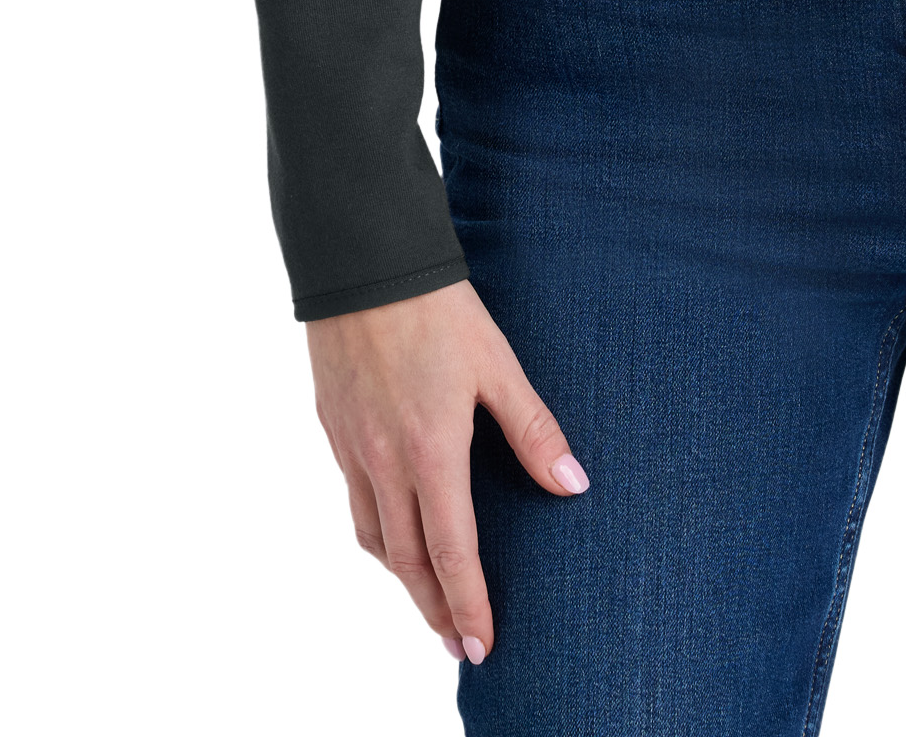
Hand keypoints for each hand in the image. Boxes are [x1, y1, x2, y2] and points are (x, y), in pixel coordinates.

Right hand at [307, 278, 587, 664]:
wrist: (363, 260)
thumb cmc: (437, 307)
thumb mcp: (496, 363)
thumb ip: (533, 428)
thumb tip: (572, 484)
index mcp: (430, 449)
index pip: (450, 550)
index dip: (467, 604)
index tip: (481, 645)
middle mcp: (384, 460)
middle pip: (407, 561)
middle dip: (434, 609)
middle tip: (457, 645)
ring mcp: (352, 447)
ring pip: (374, 537)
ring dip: (403, 579)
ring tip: (429, 600)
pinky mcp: (334, 428)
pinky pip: (355, 502)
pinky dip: (377, 534)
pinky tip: (394, 533)